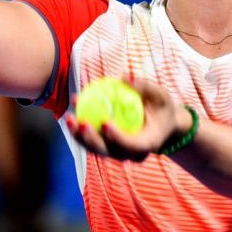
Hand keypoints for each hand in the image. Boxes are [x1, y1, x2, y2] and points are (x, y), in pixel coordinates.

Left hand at [65, 76, 192, 161]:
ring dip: (80, 136)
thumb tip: (125, 77)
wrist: (162, 124)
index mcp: (147, 144)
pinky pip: (92, 140)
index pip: (131, 145)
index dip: (117, 137)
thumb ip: (146, 87)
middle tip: (82, 122)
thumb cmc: (162, 108)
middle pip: (109, 151)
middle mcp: (132, 153)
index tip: (105, 122)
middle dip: (92, 140)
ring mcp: (118, 152)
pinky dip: (80, 129)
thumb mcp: (161, 95)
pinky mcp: (108, 147)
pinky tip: (71, 112)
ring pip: (96, 149)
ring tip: (68, 118)